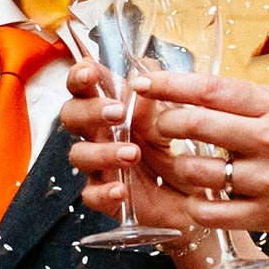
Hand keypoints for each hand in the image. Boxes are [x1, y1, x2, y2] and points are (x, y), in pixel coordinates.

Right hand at [59, 61, 202, 244]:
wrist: (197, 191)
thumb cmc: (177, 147)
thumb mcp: (172, 116)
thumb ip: (156, 96)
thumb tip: (143, 75)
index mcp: (110, 108)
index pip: (83, 87)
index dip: (79, 77)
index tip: (90, 72)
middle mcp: (98, 134)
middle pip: (71, 116)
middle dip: (89, 111)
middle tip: (117, 113)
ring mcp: (99, 165)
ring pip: (79, 155)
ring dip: (102, 152)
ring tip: (132, 154)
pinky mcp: (105, 196)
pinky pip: (91, 195)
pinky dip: (104, 192)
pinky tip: (121, 189)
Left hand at [123, 69, 268, 246]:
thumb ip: (250, 103)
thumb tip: (196, 89)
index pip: (210, 89)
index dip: (168, 84)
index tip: (142, 82)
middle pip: (194, 124)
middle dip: (162, 123)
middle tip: (155, 125)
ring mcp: (267, 180)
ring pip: (194, 170)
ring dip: (175, 166)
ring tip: (177, 163)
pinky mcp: (266, 216)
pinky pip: (208, 211)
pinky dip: (193, 204)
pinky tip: (196, 198)